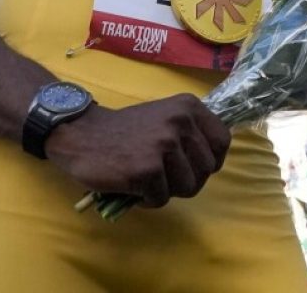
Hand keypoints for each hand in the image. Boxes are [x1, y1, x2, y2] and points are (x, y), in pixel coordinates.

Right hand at [44, 94, 229, 207]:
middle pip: (206, 170)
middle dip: (187, 181)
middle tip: (164, 177)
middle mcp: (181, 122)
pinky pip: (161, 199)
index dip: (211, 161)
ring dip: (168, 191)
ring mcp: (165, 145)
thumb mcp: (166, 116)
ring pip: (187, 187)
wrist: (83, 134)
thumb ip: (190, 131)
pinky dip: (147, 200)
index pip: (222, 142)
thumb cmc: (127, 130)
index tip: (194, 167)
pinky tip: (133, 186)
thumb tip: (213, 160)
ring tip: (149, 179)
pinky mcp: (147, 169)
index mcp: (190, 107)